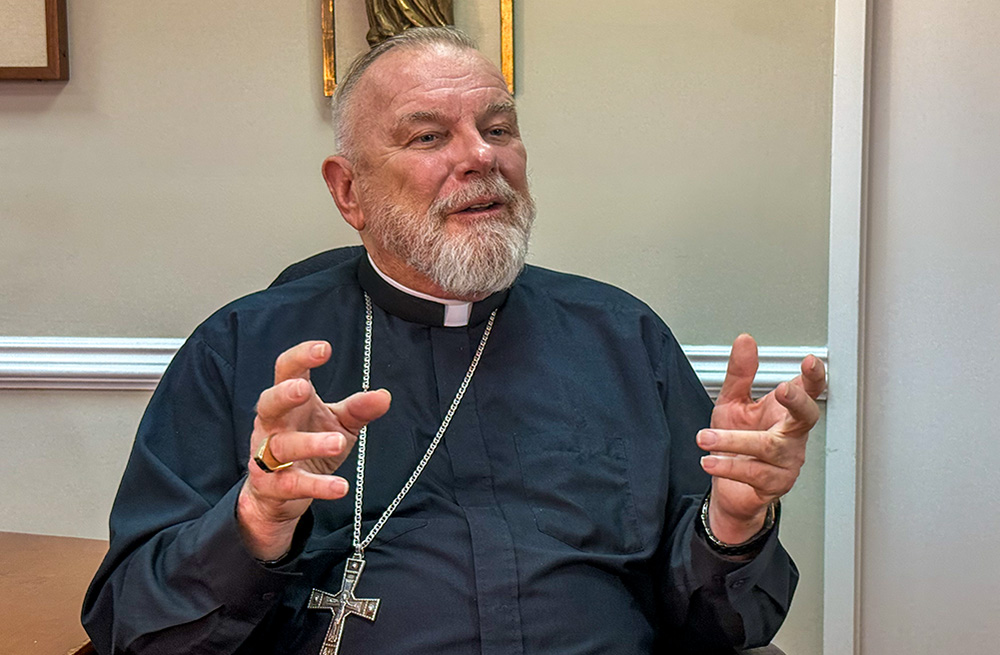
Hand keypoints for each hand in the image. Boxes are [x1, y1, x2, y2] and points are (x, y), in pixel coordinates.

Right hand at [236, 341, 391, 559]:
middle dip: (284, 394)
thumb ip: (358, 409)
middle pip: (269, 403)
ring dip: (310, 443)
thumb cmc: (309, 443)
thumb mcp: (338, 423)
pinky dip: (317, 485)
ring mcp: (267, 455)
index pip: (287, 370)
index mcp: (288, 401)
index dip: (301, 357)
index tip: (324, 348)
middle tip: (304, 388)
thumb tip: (384, 396)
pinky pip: (293, 484)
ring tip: (338, 442)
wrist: (277, 494)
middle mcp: (272, 424)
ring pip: (283, 446)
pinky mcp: (272, 486)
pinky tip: (340, 486)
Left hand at [696, 334, 824, 543]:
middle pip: (806, 416)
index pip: (808, 390)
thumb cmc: (735, 445)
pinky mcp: (775, 484)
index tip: (810, 362)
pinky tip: (710, 461)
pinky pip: (754, 473)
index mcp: (785, 412)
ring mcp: (788, 461)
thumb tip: (745, 341)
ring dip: (733, 441)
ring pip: (768, 447)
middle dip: (797, 401)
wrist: (729, 489)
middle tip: (782, 389)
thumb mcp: (732, 403)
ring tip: (705, 438)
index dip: (814, 376)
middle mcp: (792, 435)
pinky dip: (728, 466)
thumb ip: (739, 373)